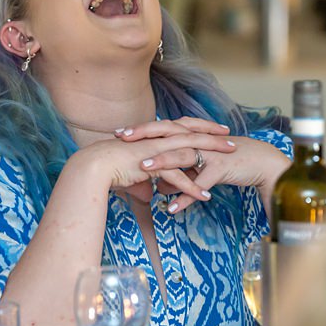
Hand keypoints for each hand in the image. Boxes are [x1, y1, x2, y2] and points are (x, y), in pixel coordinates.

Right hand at [75, 117, 236, 204]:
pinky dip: (192, 188)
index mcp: (154, 137)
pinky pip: (177, 177)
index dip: (200, 129)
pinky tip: (205, 197)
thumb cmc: (108, 169)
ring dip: (211, 157)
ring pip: (190, 152)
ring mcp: (156, 151)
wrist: (92, 167)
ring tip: (230, 163)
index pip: (182, 128)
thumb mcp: (131, 176)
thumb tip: (148, 194)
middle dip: (214, 138)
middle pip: (192, 135)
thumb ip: (144, 183)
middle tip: (232, 141)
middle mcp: (157, 140)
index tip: (216, 131)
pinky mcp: (152, 165)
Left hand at [120, 120, 289, 213]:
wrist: (263, 165)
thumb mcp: (202, 169)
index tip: (119, 133)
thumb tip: (162, 190)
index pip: (163, 129)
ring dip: (162, 163)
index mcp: (193, 136)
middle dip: (144, 137)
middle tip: (122, 140)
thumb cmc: (232, 164)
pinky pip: (201, 182)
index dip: (142, 130)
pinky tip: (172, 209)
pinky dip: (186, 196)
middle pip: (169, 135)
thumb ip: (182, 176)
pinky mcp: (223, 166)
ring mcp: (211, 152)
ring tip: (142, 169)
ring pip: (183, 155)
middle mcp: (200, 140)